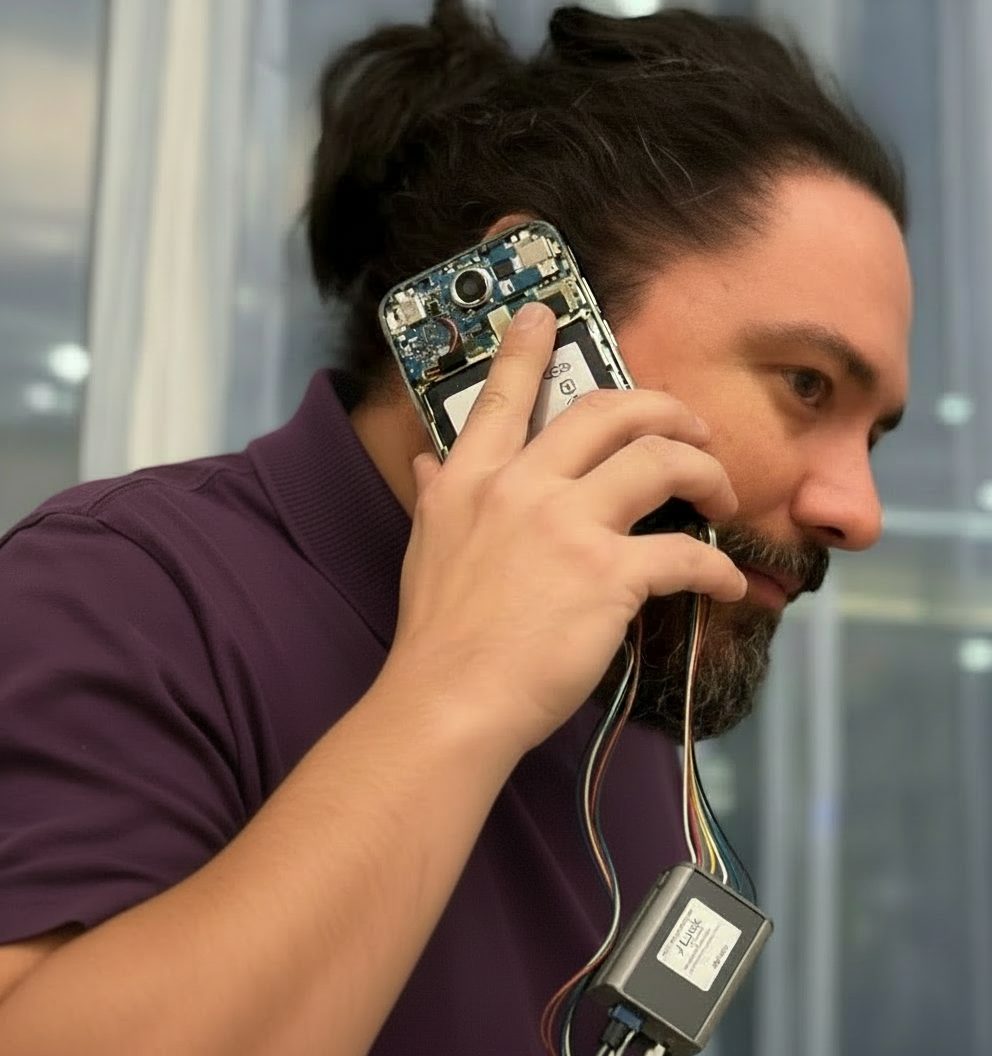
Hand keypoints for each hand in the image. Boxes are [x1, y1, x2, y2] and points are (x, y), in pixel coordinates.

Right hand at [387, 301, 745, 753]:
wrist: (449, 701)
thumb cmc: (438, 635)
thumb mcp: (425, 550)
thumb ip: (433, 495)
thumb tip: (425, 462)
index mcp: (473, 480)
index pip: (502, 396)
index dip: (527, 348)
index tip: (544, 314)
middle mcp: (521, 487)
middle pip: (608, 412)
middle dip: (664, 408)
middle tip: (690, 426)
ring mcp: (566, 527)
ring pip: (660, 462)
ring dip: (705, 472)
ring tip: (721, 495)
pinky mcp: (607, 576)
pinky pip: (684, 555)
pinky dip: (717, 570)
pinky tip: (726, 585)